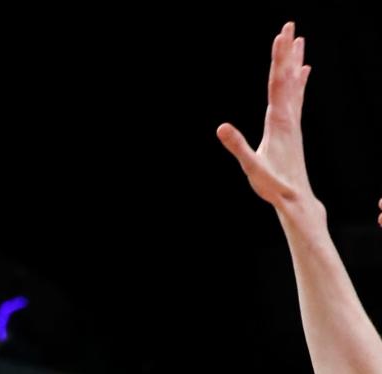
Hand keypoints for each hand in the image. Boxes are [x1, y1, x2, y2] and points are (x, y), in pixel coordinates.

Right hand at [217, 21, 314, 213]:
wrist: (295, 197)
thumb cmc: (273, 185)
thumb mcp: (251, 167)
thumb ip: (237, 146)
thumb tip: (221, 128)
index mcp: (278, 122)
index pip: (277, 83)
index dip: (278, 59)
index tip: (281, 36)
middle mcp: (288, 117)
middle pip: (288, 77)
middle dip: (287, 51)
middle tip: (291, 26)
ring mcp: (293, 122)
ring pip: (294, 84)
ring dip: (295, 61)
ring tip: (299, 41)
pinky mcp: (293, 129)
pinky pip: (297, 98)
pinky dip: (299, 82)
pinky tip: (304, 72)